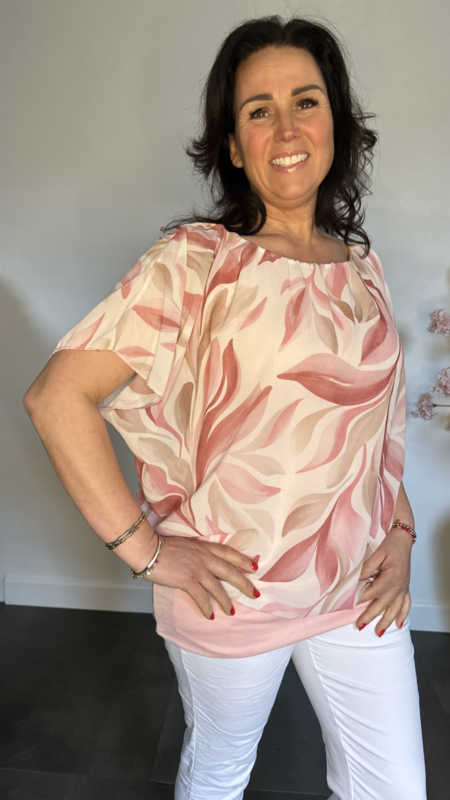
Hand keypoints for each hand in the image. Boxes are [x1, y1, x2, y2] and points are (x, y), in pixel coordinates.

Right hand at [144, 534, 258, 619]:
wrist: (149, 549)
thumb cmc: (163, 546)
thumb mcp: (186, 544)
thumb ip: (197, 553)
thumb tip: (202, 563)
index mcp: (204, 547)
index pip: (228, 552)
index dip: (242, 559)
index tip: (254, 567)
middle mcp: (204, 558)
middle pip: (229, 571)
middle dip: (243, 583)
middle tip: (255, 594)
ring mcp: (197, 569)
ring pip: (217, 587)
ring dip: (226, 601)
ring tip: (232, 611)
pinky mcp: (187, 581)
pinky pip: (201, 597)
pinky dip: (207, 607)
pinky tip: (210, 616)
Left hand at [355, 527, 412, 635]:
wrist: (403, 539)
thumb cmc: (390, 545)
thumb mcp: (376, 554)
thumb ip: (366, 569)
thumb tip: (355, 581)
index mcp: (391, 577)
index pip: (373, 592)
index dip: (361, 599)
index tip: (350, 605)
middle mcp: (399, 586)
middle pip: (383, 604)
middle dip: (371, 616)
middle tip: (360, 625)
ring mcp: (403, 588)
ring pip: (395, 608)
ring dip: (387, 621)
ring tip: (378, 632)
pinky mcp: (406, 587)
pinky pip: (406, 604)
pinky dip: (403, 614)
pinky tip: (399, 623)